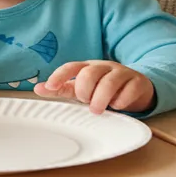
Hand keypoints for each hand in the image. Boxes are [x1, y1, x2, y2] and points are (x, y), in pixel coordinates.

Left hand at [34, 61, 155, 113]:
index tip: (50, 86)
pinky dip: (122, 101)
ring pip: (110, 81)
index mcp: (88, 67)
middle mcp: (104, 67)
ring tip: (98, 110)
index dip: (60, 75)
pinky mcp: (137, 82)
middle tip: (86, 102)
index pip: (72, 66)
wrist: (137, 86)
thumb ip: (62, 88)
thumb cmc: (103, 88)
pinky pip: (129, 90)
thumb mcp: (82, 88)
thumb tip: (38, 88)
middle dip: (85, 90)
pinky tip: (118, 106)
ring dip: (101, 98)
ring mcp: (122, 73)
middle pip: (90, 73)